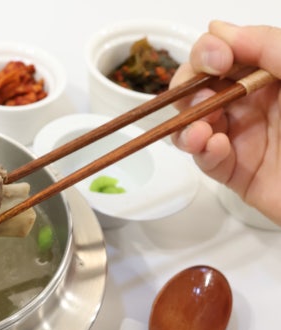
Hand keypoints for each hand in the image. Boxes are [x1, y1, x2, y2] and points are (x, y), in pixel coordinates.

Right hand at [170, 21, 280, 225]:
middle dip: (188, 87)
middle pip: (197, 85)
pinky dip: (201, 152)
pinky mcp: (235, 172)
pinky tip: (214, 147)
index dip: (209, 52)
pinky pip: (205, 159)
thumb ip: (270, 46)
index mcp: (271, 74)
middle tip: (200, 97)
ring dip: (186, 122)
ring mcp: (241, 137)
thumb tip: (219, 30)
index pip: (224, 52)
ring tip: (200, 131)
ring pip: (191, 122)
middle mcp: (252, 102)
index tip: (216, 61)